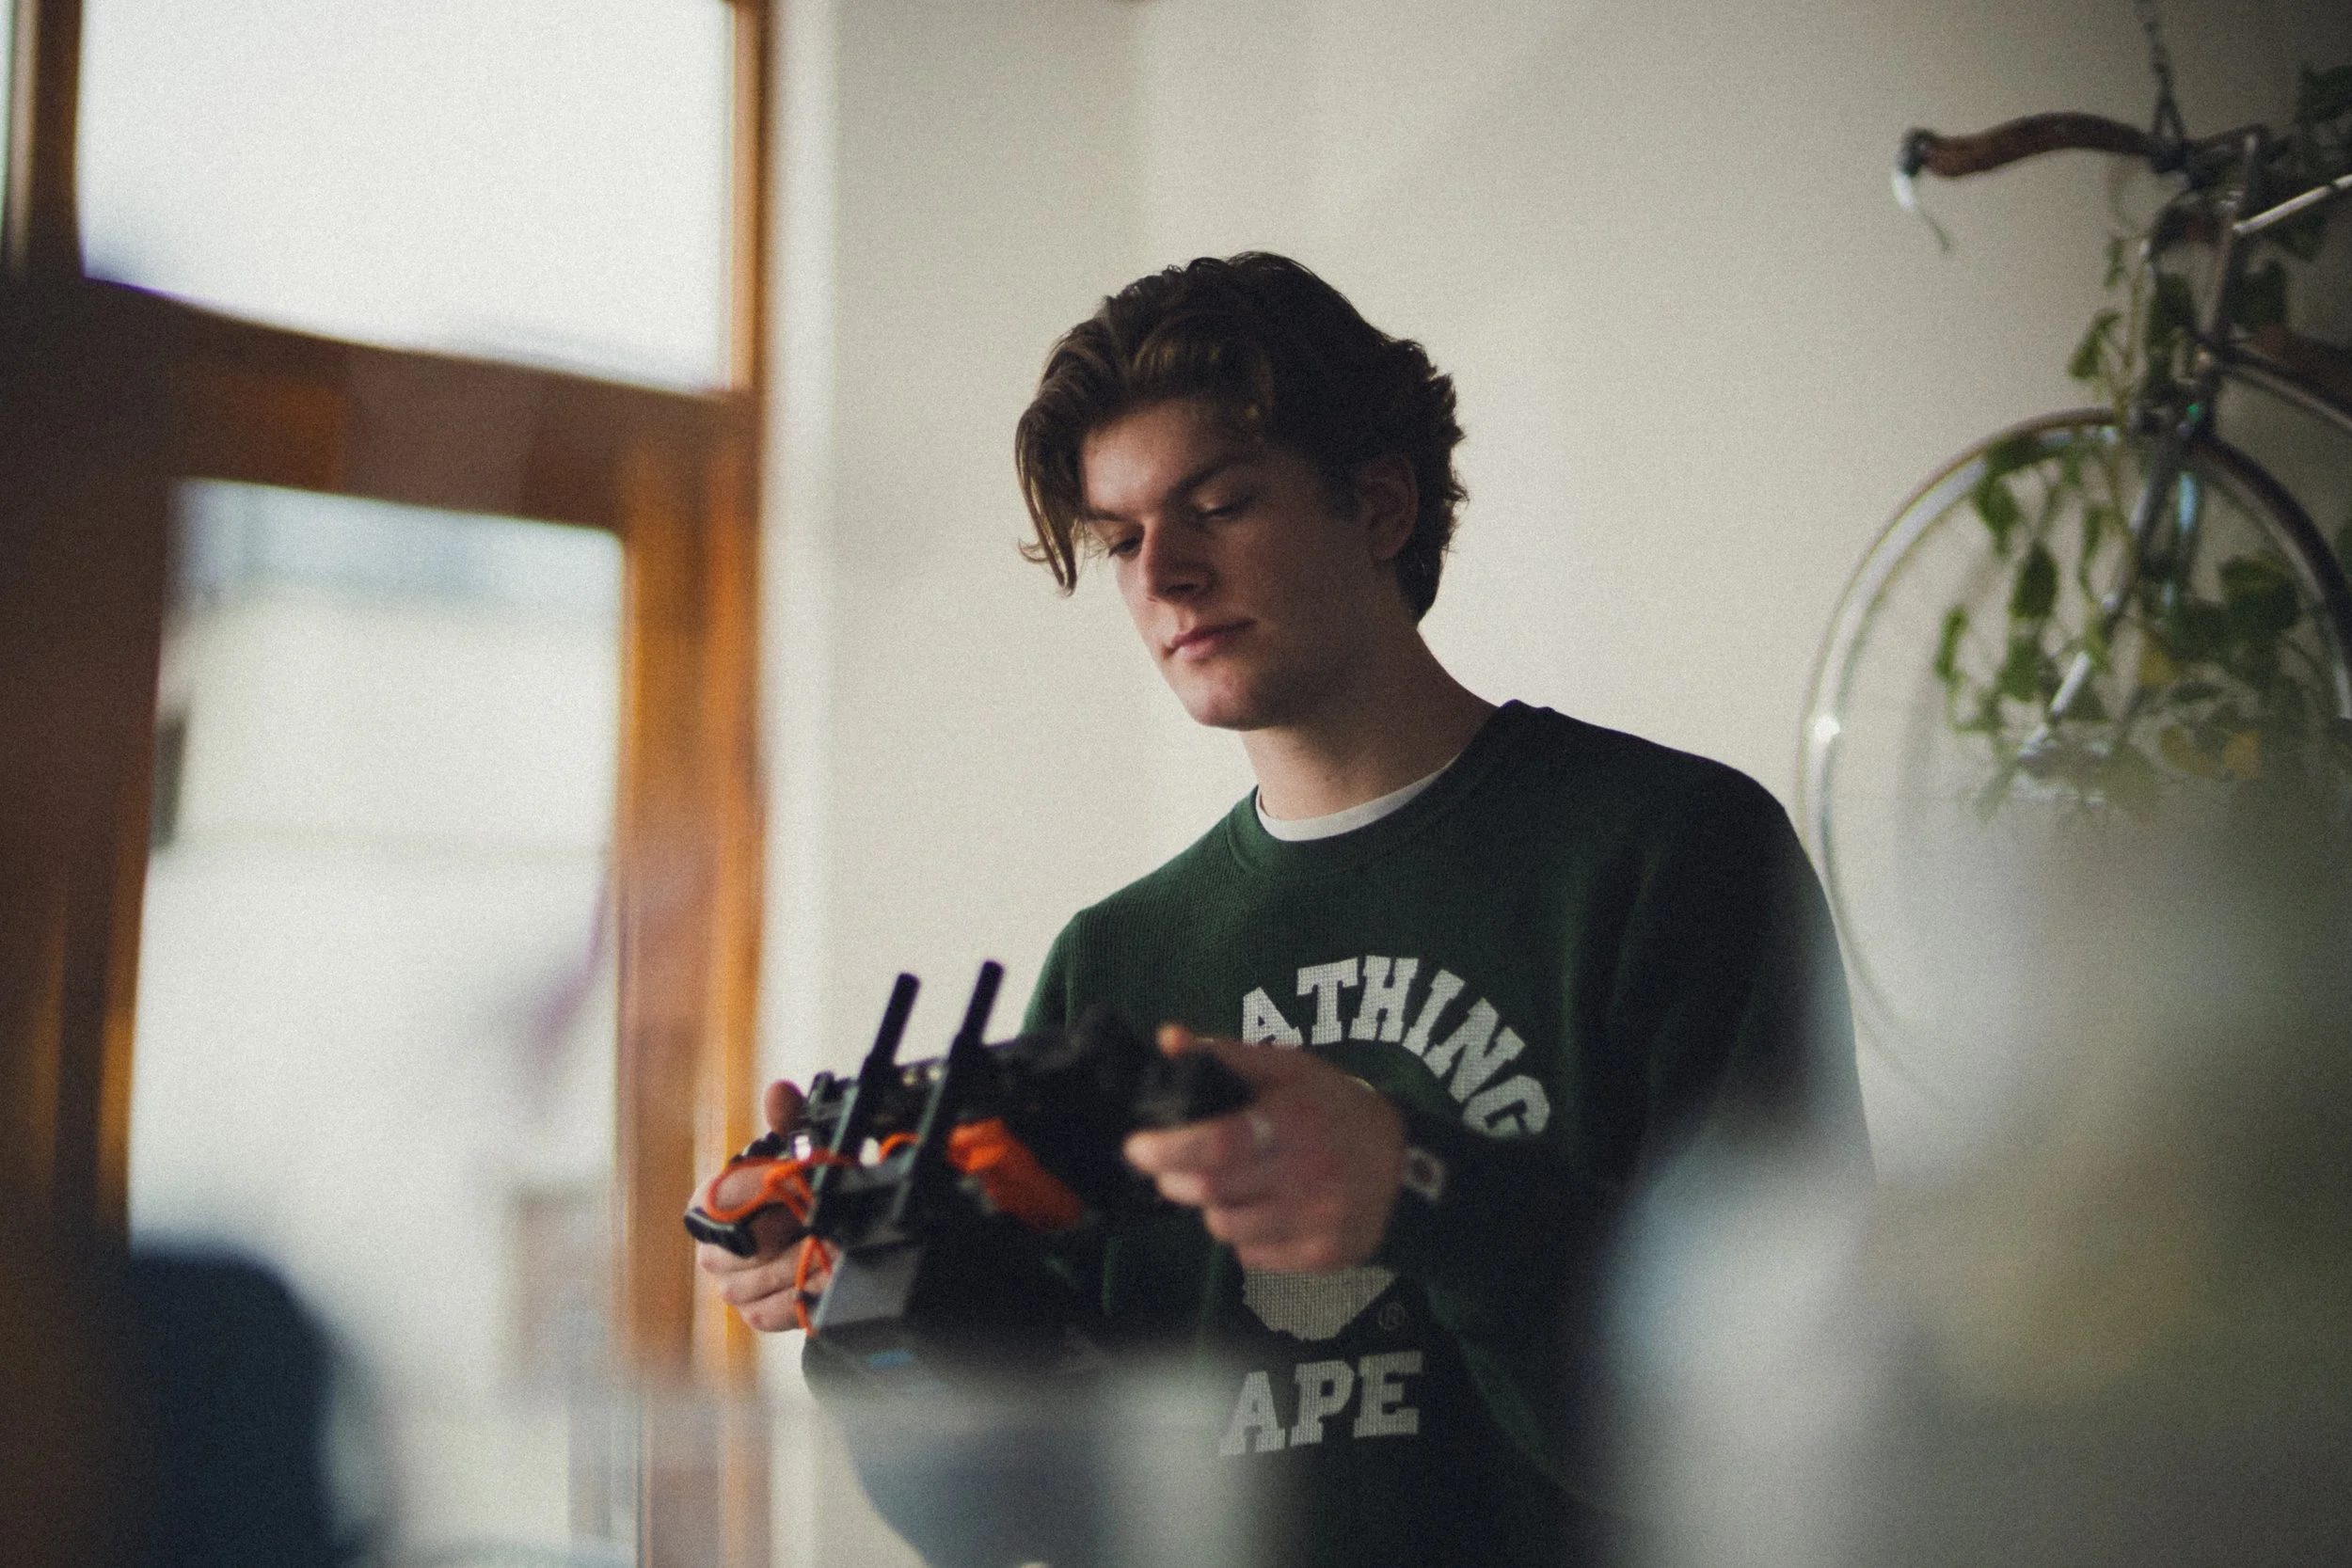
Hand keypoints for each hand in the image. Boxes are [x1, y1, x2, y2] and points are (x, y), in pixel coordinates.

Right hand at [695, 1079, 826, 1332]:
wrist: (828, 1236)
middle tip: (827, 1213)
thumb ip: (790, 1121)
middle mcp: (712, 1250)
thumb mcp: (802, 1151)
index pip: (720, 1201)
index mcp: (710, 1206)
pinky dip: (808, 1292)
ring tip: (840, 1240)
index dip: (759, 1189)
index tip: (796, 1178)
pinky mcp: (757, 1315)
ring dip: (808, 1259)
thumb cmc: (804, 1189)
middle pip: (744, 1246)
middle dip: (793, 1226)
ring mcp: (732, 1288)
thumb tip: (779, 1091)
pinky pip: (776, 1310)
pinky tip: (832, 1273)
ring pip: (764, 1278)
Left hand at [1122, 1025, 1406, 1272]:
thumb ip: (1228, 1055)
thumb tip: (1169, 1039)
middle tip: (1170, 1169)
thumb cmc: (1337, 1109)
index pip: (1218, 1142)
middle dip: (1175, 1182)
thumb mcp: (1292, 1069)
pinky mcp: (1322, 1256)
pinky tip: (1261, 1211)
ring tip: (1225, 1187)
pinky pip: (1254, 1257)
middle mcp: (1306, 1173)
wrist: (1407, 1167)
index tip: (1136, 1147)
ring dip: (1211, 1208)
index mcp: (1294, 1120)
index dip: (1169, 1148)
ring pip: (1227, 1229)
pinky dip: (1243, 1237)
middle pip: (1213, 1193)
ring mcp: (1316, 1220)